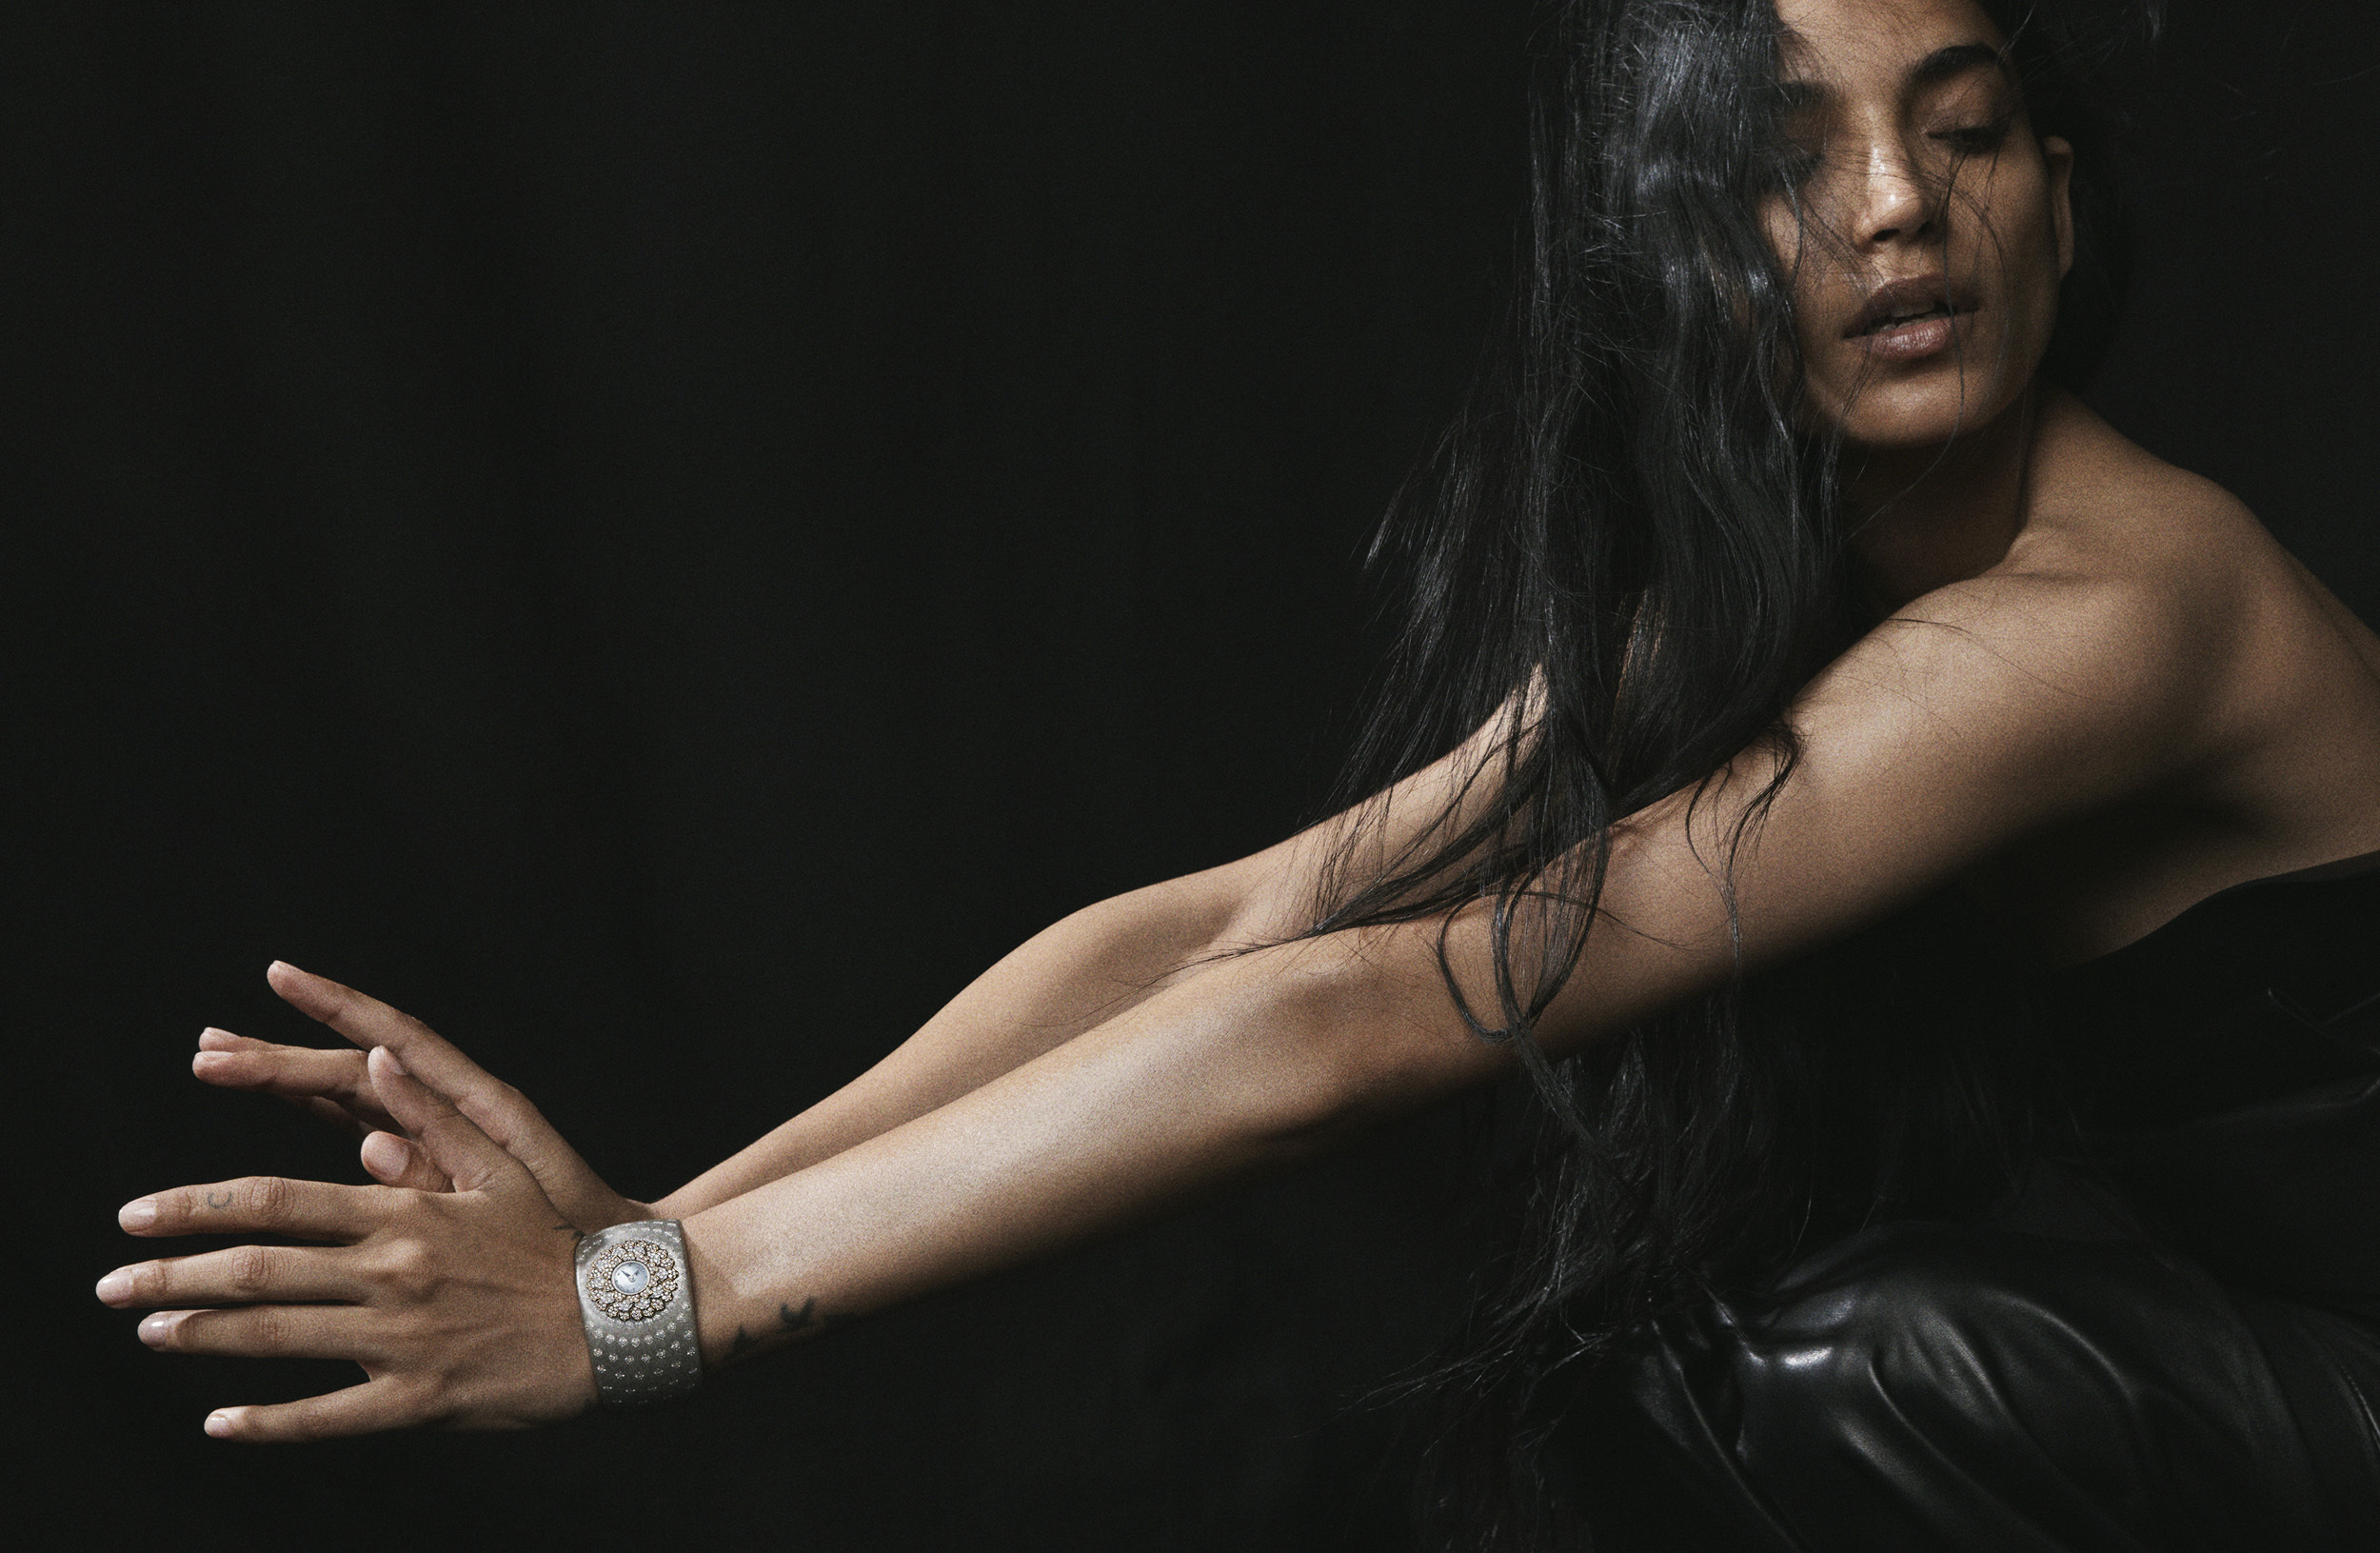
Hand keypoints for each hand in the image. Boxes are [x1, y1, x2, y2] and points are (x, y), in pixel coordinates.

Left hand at [98, 1045, 600, 1438]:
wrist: (624, 1319)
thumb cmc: (560, 1237)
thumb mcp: (502, 1164)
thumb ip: (430, 1115)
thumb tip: (376, 1062)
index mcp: (405, 1212)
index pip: (277, 1203)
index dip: (199, 1207)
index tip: (138, 1213)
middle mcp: (395, 1272)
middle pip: (259, 1270)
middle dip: (172, 1274)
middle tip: (110, 1281)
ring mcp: (405, 1339)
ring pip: (278, 1337)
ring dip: (201, 1335)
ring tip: (148, 1331)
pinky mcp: (422, 1400)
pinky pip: (327, 1417)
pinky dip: (267, 1422)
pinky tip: (220, 1422)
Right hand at [196, 962, 651, 1230]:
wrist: (610, 1271)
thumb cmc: (570, 1233)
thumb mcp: (508, 1202)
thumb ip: (439, 1172)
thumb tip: (367, 1143)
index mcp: (478, 1105)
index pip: (394, 1041)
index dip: (336, 1007)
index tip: (279, 975)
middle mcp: (453, 1107)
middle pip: (352, 1068)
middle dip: (280, 1055)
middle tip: (207, 1050)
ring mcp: (438, 1131)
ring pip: (346, 1090)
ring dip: (282, 1074)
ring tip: (211, 1059)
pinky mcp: (429, 1162)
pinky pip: (359, 1121)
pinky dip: (311, 1105)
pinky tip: (269, 1093)